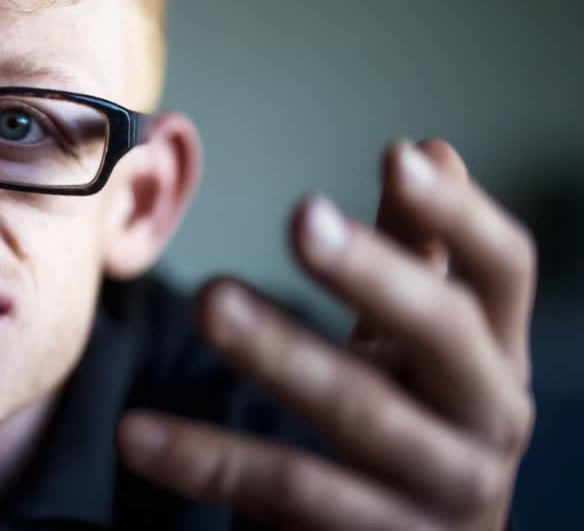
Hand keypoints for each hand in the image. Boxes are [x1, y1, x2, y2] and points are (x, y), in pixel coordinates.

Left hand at [118, 140, 535, 529]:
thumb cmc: (414, 426)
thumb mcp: (418, 346)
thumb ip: (418, 256)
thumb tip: (429, 150)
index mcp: (498, 354)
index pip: (504, 269)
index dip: (460, 213)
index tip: (399, 153)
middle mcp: (490, 418)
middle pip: (442, 333)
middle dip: (372, 273)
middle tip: (301, 215)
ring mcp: (446, 491)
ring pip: (361, 412)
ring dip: (280, 352)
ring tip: (208, 300)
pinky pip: (287, 491)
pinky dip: (206, 460)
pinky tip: (139, 433)